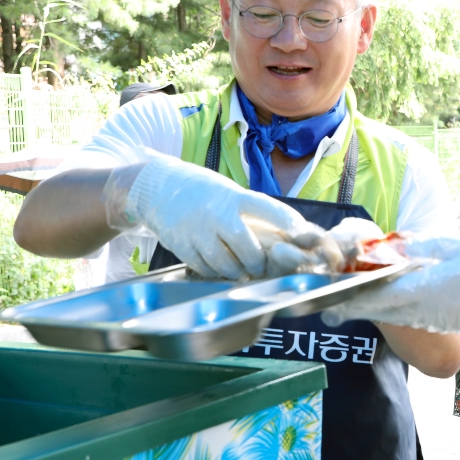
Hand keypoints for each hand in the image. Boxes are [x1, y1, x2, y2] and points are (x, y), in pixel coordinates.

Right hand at [112, 156, 309, 278]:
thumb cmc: (202, 192)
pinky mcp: (182, 247)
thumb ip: (250, 211)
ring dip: (237, 271)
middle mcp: (217, 214)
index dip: (287, 223)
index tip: (302, 235)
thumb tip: (285, 233)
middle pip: (247, 249)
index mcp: (233, 197)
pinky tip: (218, 265)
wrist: (157, 187)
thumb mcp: (227, 192)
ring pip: (227, 265)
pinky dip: (216, 272)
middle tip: (260, 266)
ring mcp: (198, 232)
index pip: (268, 209)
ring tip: (240, 268)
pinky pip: (206, 269)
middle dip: (258, 263)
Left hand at [320, 236, 459, 337]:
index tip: (327, 295)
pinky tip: (374, 297)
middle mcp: (420, 309)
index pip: (376, 295)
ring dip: (364, 306)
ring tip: (340, 299)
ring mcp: (428, 318)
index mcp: (422, 289)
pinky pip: (402, 315)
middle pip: (375, 309)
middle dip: (349, 305)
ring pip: (387, 314)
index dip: (348, 296)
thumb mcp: (455, 245)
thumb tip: (386, 246)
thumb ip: (419, 246)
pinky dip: (384, 307)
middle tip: (324, 303)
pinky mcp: (435, 320)